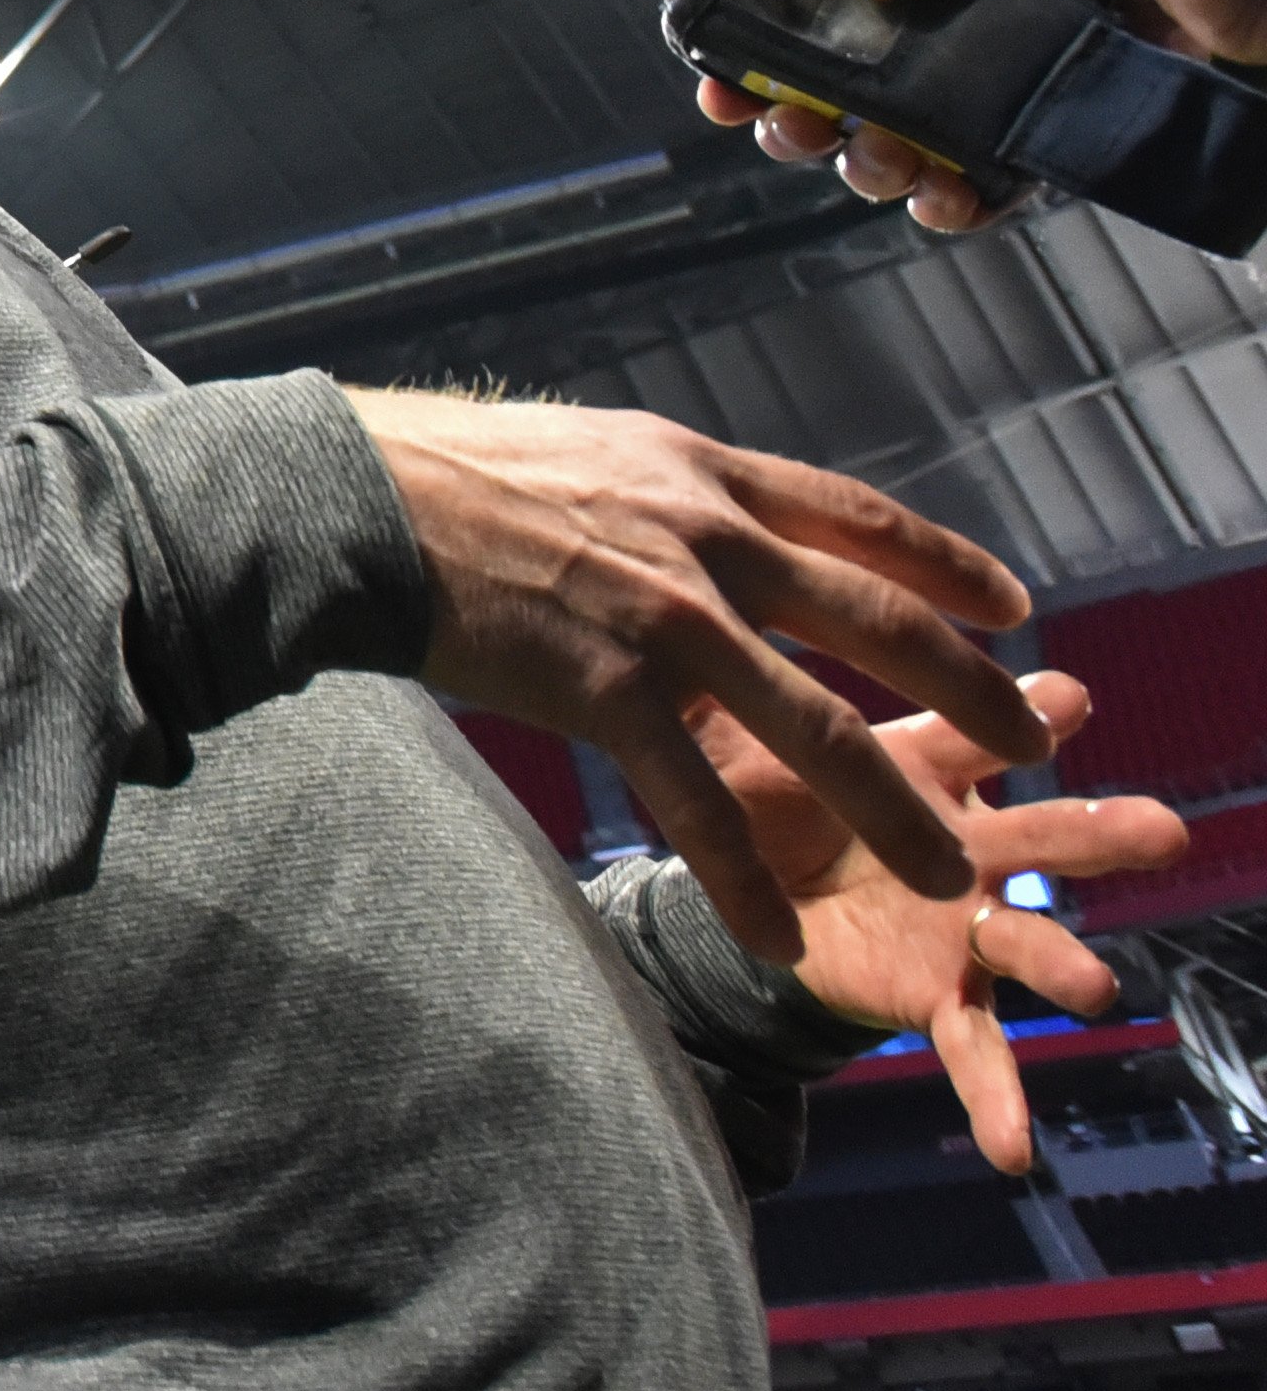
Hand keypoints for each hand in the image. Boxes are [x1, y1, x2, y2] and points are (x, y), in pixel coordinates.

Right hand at [352, 386, 1044, 959]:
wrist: (354, 504)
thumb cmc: (451, 474)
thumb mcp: (592, 452)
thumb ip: (669, 498)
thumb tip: (709, 529)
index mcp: (704, 477)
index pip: (861, 520)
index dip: (947, 566)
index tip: (1013, 608)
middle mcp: (706, 542)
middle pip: (878, 624)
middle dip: (973, 691)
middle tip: (1035, 740)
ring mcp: (666, 620)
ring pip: (818, 730)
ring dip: (895, 809)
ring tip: (952, 869)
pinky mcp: (607, 693)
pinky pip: (697, 805)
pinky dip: (743, 881)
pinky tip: (778, 937)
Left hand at [680, 667, 1184, 1173]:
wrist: (762, 889)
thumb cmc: (781, 799)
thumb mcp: (769, 751)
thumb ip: (772, 710)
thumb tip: (733, 624)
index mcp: (935, 774)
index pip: (982, 735)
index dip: (1030, 715)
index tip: (1067, 699)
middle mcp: (976, 848)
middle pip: (1049, 834)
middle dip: (1104, 832)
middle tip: (1165, 830)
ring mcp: (969, 927)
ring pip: (1035, 942)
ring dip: (1066, 965)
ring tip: (1096, 990)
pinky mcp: (943, 993)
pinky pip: (977, 1050)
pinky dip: (998, 1100)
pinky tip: (1017, 1150)